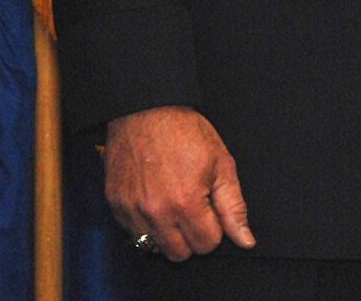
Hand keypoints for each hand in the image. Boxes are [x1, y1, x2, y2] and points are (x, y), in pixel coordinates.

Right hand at [105, 105, 255, 260]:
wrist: (145, 107)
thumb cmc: (184, 130)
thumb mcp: (220, 162)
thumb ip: (233, 206)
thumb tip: (245, 241)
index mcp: (186, 202)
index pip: (207, 245)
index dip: (213, 226)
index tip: (208, 205)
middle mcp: (156, 211)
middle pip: (180, 254)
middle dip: (191, 235)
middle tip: (190, 205)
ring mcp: (132, 209)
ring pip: (155, 247)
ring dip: (167, 232)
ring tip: (170, 202)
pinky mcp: (115, 203)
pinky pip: (132, 233)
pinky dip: (144, 223)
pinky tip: (152, 198)